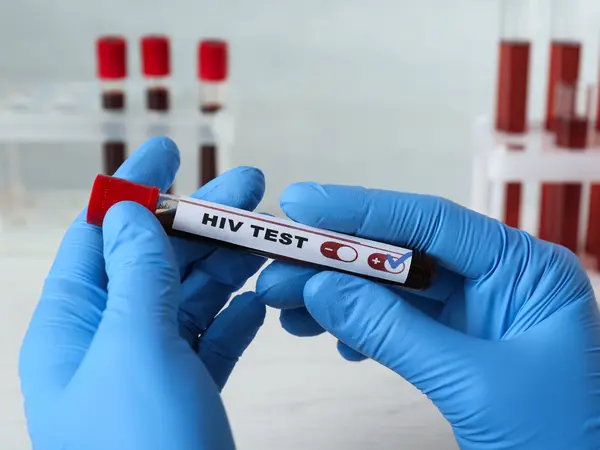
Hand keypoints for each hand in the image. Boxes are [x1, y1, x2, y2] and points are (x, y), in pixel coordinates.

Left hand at [19, 137, 266, 449]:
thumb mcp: (133, 350)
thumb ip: (135, 276)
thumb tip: (128, 211)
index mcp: (77, 323)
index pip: (101, 232)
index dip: (134, 185)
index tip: (169, 147)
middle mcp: (111, 339)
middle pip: (158, 258)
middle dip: (203, 219)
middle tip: (252, 185)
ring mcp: (152, 366)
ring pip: (192, 295)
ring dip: (230, 263)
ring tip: (271, 235)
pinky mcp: (189, 391)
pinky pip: (213, 339)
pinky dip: (238, 315)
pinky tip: (261, 300)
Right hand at [256, 183, 599, 449]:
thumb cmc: (560, 441)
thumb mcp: (472, 384)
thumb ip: (394, 332)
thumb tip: (322, 289)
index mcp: (525, 269)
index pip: (431, 222)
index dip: (360, 210)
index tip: (301, 205)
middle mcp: (500, 279)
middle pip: (404, 252)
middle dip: (336, 261)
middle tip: (278, 266)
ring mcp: (478, 311)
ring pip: (393, 289)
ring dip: (338, 296)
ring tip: (286, 306)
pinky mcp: (458, 342)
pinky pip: (399, 322)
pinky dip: (360, 328)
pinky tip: (331, 337)